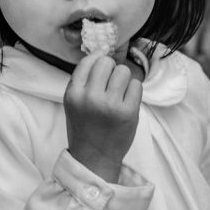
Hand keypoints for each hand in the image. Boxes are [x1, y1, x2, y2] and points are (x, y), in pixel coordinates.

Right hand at [64, 54, 141, 182]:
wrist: (94, 157)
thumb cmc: (85, 127)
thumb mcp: (74, 102)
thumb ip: (83, 80)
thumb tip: (101, 52)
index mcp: (73, 93)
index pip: (89, 61)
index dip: (98, 60)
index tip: (103, 68)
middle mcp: (90, 98)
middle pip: (107, 62)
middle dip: (111, 69)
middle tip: (111, 84)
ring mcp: (110, 105)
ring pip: (124, 71)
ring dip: (124, 79)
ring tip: (119, 94)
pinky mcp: (128, 112)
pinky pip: (136, 85)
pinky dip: (134, 91)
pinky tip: (126, 102)